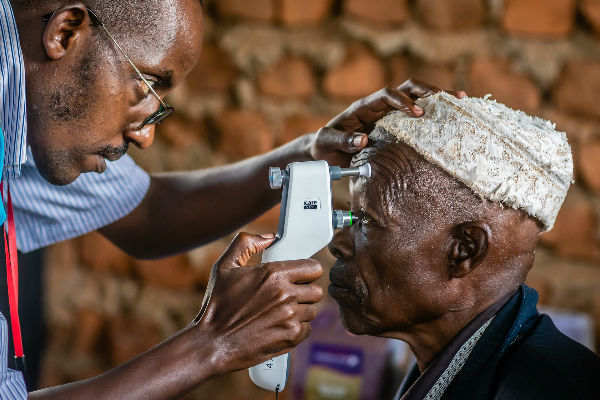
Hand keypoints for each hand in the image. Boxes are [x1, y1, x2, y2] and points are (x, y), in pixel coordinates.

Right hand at [193, 232, 323, 373]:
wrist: (212, 343)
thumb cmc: (217, 305)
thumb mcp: (224, 266)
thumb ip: (245, 243)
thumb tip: (269, 238)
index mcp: (273, 274)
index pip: (314, 268)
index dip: (307, 271)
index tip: (300, 276)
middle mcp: (285, 295)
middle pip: (317, 290)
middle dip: (305, 291)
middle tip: (289, 295)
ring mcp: (290, 317)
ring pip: (312, 310)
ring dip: (301, 310)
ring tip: (281, 312)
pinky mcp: (291, 337)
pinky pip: (307, 329)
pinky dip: (296, 328)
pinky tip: (279, 326)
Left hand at [309, 79, 466, 166]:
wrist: (324, 152)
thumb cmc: (324, 145)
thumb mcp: (326, 143)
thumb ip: (341, 140)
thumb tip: (362, 139)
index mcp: (363, 107)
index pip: (386, 95)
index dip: (402, 100)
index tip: (416, 112)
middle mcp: (379, 107)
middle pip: (406, 88)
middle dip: (427, 91)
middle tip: (447, 100)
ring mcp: (389, 115)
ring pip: (416, 98)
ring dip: (437, 97)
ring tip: (460, 101)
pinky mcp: (395, 127)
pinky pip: (416, 116)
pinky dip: (434, 114)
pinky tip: (453, 117)